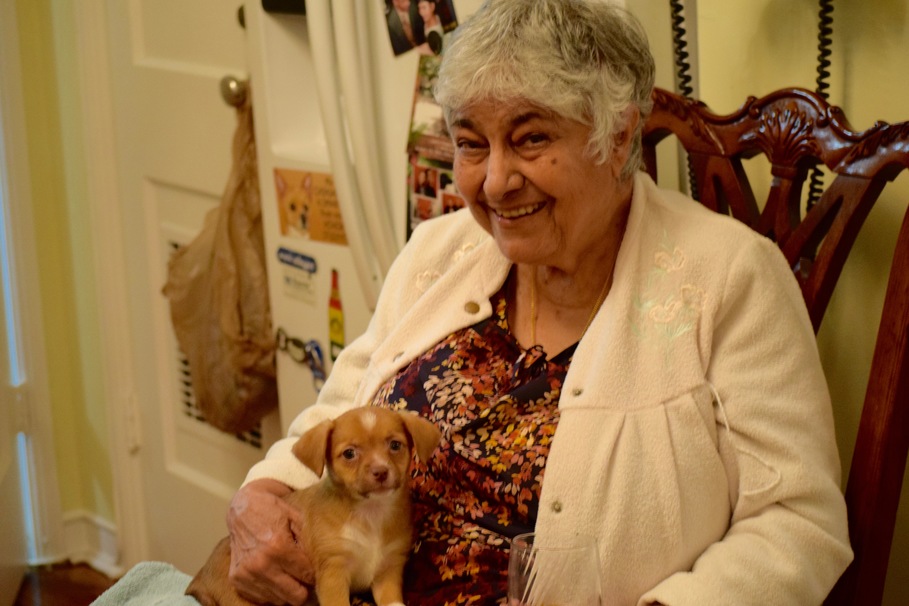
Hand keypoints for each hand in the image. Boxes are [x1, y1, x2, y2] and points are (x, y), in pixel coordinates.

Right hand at [226, 478, 313, 604]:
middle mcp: (261, 564)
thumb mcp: (297, 518)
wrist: (242, 508)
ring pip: (279, 600)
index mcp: (278, 546)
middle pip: (295, 596)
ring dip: (287, 590)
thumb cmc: (272, 511)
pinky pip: (261, 599)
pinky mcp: (236, 580)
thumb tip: (323, 565)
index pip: (307, 576)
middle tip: (304, 577)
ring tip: (288, 574)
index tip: (315, 570)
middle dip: (304, 587)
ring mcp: (246, 574)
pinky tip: (273, 575)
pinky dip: (270, 590)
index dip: (315, 574)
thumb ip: (309, 542)